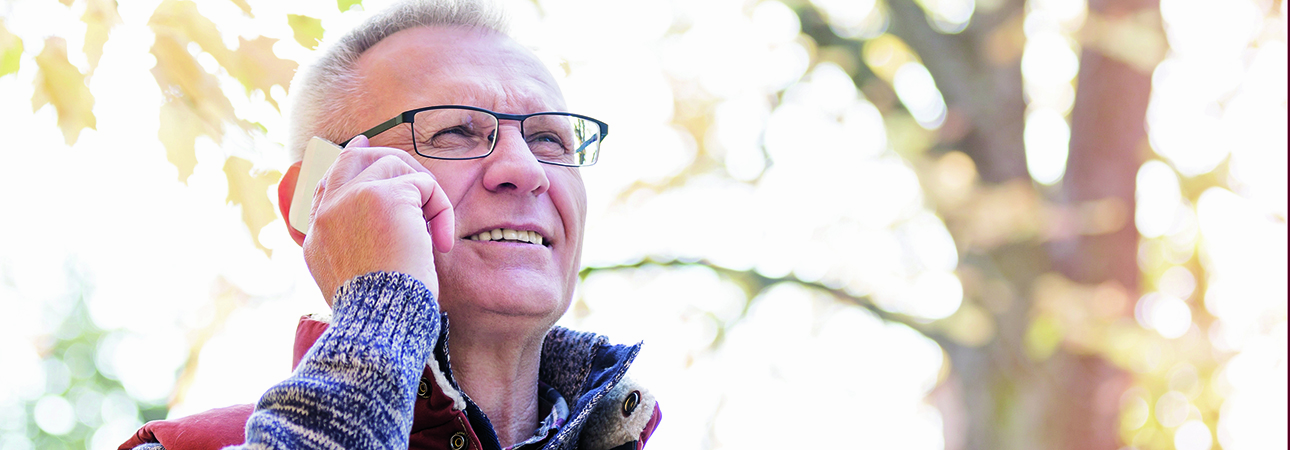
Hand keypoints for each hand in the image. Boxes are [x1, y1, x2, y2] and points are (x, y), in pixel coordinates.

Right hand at [302, 135, 453, 303]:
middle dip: (388, 161)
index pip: (326, 182)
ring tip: (435, 232)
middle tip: (419, 181)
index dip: (346, 160)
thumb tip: (381, 222)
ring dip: (424, 195)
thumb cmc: (379, 312)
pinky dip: (441, 210)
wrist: (379, 324)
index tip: (362, 144)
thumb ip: (354, 245)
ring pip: (395, 167)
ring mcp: (352, 198)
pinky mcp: (384, 195)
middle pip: (353, 158)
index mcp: (318, 234)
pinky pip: (423, 184)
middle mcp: (328, 212)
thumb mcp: (354, 280)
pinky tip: (442, 242)